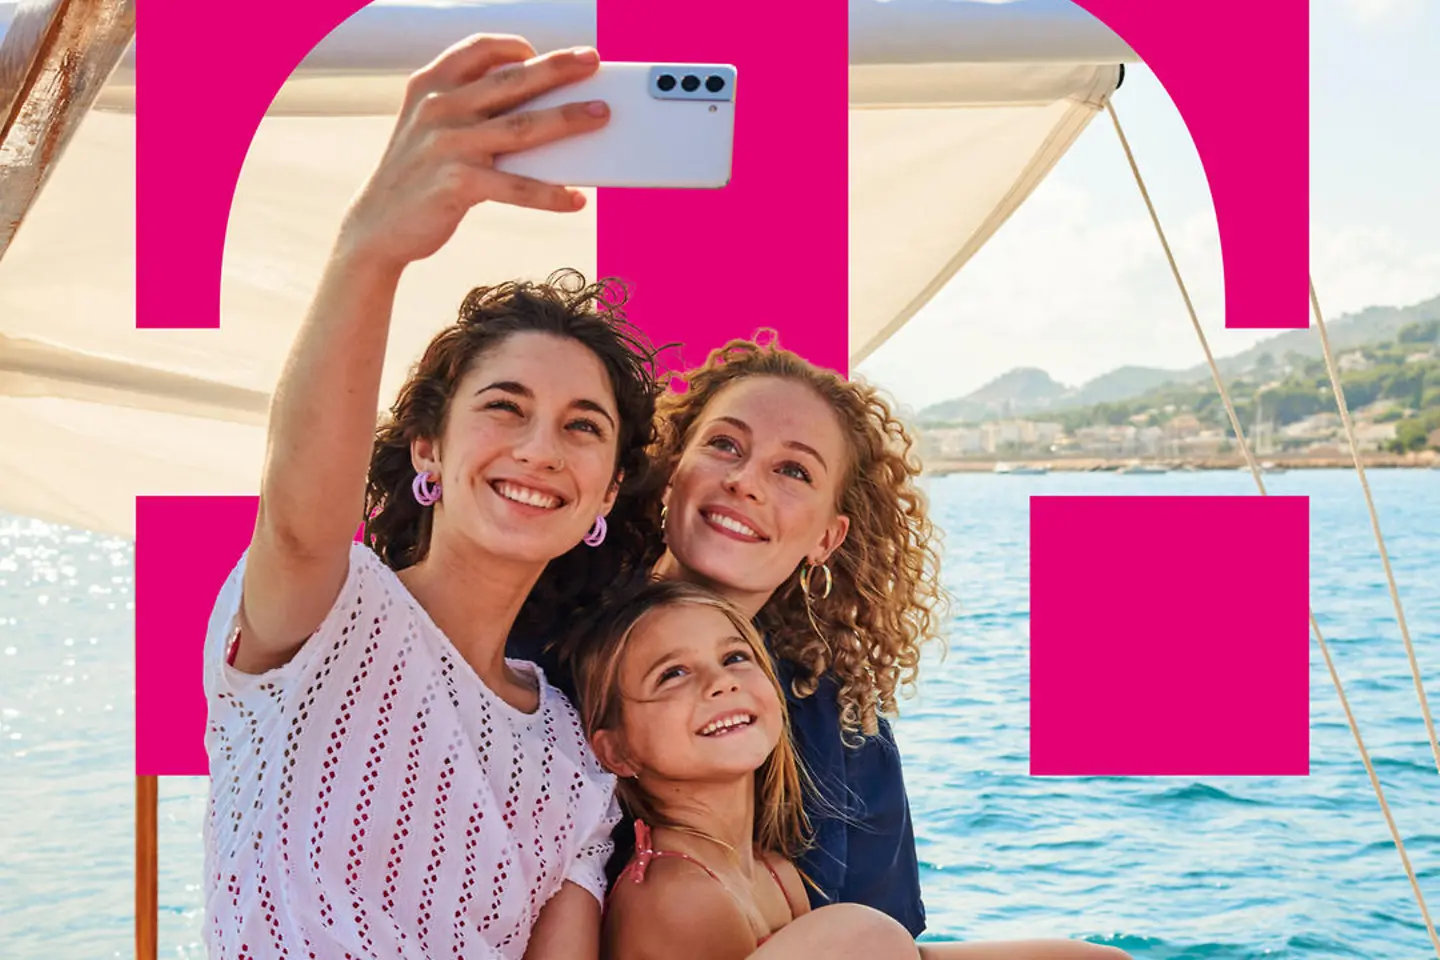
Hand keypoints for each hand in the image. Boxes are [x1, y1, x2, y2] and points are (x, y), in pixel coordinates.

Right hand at [338, 34, 608, 271]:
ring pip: (523, 128)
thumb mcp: (428, 126)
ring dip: (568, 119)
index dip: (515, 46)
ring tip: (600, 116)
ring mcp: (449, 144)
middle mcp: (439, 107)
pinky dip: (551, 194)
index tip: (542, 51)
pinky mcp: (459, 184)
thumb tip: (535, 105)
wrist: (376, 226)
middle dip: (558, 68)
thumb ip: (467, 107)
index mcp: (430, 85)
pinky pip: (517, 187)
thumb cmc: (414, 174)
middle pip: (512, 80)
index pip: (479, 49)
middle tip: (594, 60)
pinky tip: (576, 198)